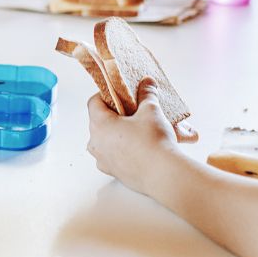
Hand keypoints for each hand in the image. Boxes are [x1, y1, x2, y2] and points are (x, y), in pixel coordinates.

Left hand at [86, 79, 178, 193]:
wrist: (163, 173)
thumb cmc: (153, 141)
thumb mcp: (151, 111)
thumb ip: (147, 94)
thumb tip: (147, 82)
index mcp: (99, 124)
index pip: (94, 102)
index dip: (106, 95)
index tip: (120, 95)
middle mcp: (95, 142)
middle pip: (98, 121)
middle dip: (114, 115)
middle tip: (131, 112)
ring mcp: (102, 159)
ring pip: (104, 140)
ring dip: (116, 134)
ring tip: (136, 131)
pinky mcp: (112, 172)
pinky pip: (111, 156)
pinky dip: (120, 150)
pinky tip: (136, 149)